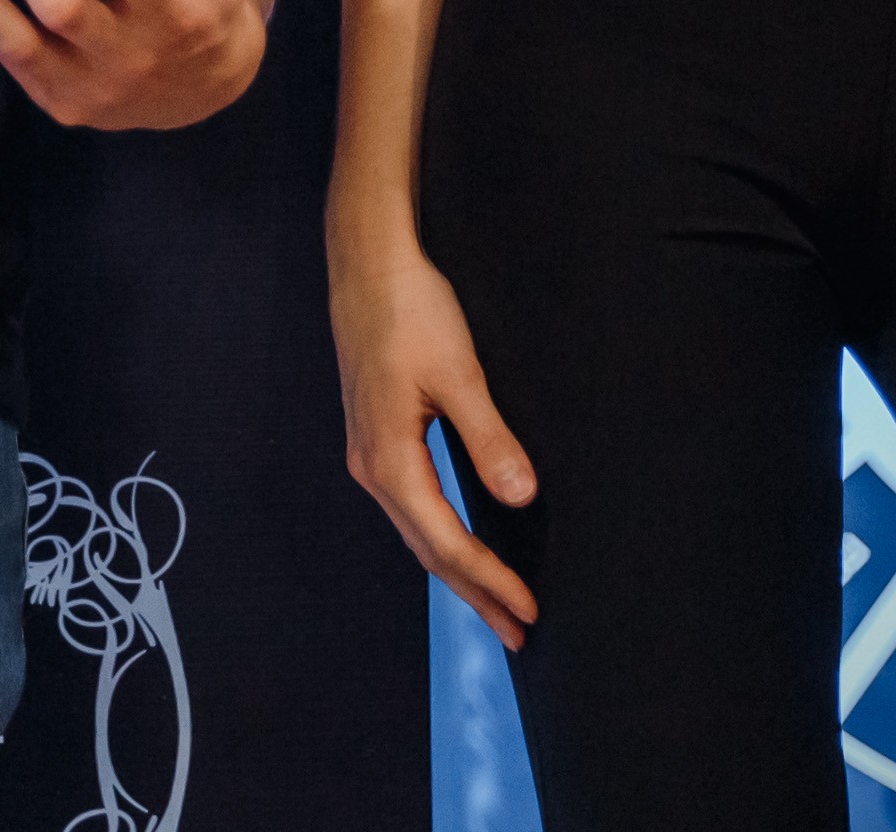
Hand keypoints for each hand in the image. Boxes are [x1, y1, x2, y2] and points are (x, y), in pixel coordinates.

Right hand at [332, 228, 538, 649]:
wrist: (367, 261)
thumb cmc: (410, 309)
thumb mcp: (458, 373)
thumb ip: (489, 438)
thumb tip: (520, 498)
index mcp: (389, 460)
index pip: (445, 542)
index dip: (489, 581)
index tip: (529, 610)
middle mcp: (372, 467)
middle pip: (428, 549)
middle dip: (474, 593)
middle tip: (519, 633)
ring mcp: (369, 453)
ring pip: (417, 531)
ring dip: (458, 570)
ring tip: (496, 602)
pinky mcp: (376, 435)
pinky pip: (411, 507)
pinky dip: (441, 537)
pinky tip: (459, 543)